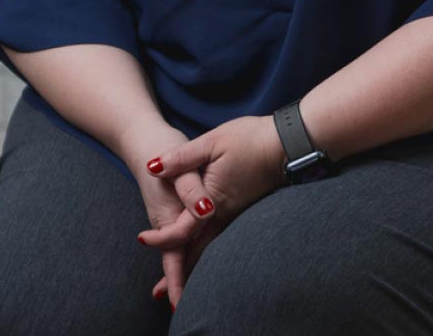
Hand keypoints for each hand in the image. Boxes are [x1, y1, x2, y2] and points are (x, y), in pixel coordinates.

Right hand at [119, 122, 210, 310]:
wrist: (143, 138)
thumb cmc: (162, 146)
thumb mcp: (180, 159)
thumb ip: (191, 186)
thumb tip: (204, 209)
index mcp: (167, 211)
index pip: (174, 248)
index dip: (177, 274)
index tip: (177, 299)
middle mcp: (165, 219)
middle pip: (172, 256)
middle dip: (176, 283)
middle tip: (180, 311)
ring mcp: (167, 216)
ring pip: (175, 250)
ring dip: (179, 273)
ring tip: (180, 299)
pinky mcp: (172, 211)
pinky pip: (178, 239)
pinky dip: (181, 255)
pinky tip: (186, 265)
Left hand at [136, 114, 288, 308]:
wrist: (290, 144)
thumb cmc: (251, 140)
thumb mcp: (212, 141)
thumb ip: (182, 157)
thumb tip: (153, 167)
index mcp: (214, 200)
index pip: (183, 231)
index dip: (161, 238)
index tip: (142, 239)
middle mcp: (224, 214)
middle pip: (197, 251)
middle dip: (177, 274)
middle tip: (158, 293)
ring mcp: (235, 215)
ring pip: (210, 248)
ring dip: (193, 266)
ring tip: (177, 285)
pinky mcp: (241, 211)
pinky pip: (220, 239)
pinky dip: (206, 252)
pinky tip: (202, 256)